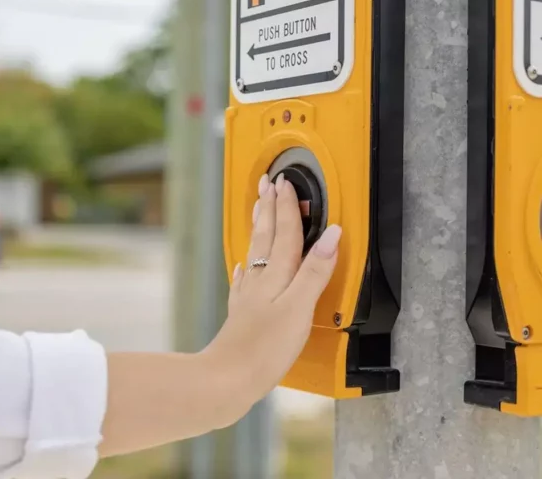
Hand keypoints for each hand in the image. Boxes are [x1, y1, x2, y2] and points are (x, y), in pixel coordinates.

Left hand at [99, 175, 340, 456]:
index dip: (287, 207)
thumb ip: (315, 271)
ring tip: (258, 210)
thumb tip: (332, 236)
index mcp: (276, 276)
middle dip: (268, 208)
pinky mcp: (242, 315)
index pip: (284, 233)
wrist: (227, 378)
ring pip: (255, 254)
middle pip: (265, 237)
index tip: (285, 182)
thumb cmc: (264, 349)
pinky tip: (244, 268)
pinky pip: (245, 281)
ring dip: (258, 229)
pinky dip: (247, 269)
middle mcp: (259, 281)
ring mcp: (248, 297)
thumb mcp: (300, 308)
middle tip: (266, 184)